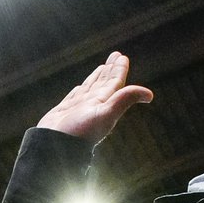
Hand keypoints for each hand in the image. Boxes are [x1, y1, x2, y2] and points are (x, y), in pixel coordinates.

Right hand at [36, 52, 153, 143]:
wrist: (54, 147)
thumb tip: (150, 95)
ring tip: (102, 67)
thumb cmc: (79, 133)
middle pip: (104, 83)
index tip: (122, 57)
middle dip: (110, 69)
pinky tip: (81, 87)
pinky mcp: (64, 111)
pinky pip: (75, 96)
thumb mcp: (105, 114)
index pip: (115, 83)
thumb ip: (124, 100)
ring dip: (97, 77)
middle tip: (116, 55)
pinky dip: (80, 89)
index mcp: (104, 104)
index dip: (119, 70)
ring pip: (91, 88)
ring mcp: (78, 108)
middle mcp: (93, 106)